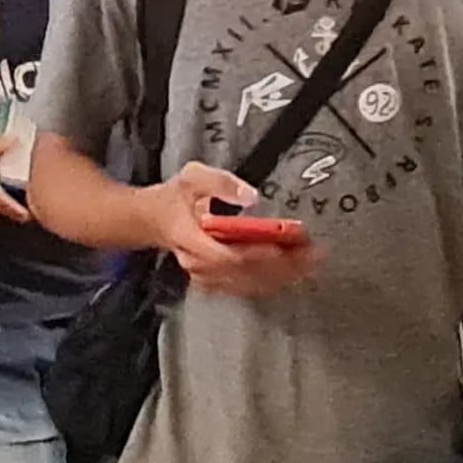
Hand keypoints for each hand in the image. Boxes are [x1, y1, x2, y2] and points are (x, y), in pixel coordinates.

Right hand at [141, 162, 318, 298]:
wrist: (152, 220)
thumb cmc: (174, 198)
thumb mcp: (192, 176)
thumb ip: (220, 183)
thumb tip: (250, 196)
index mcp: (189, 238)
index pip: (225, 254)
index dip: (255, 253)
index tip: (283, 246)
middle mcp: (197, 263)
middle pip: (243, 272)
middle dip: (280, 265)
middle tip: (310, 253)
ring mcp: (205, 276)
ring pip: (247, 283)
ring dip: (280, 274)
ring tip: (308, 262)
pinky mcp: (214, 281)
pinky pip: (246, 286)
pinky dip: (270, 280)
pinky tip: (291, 272)